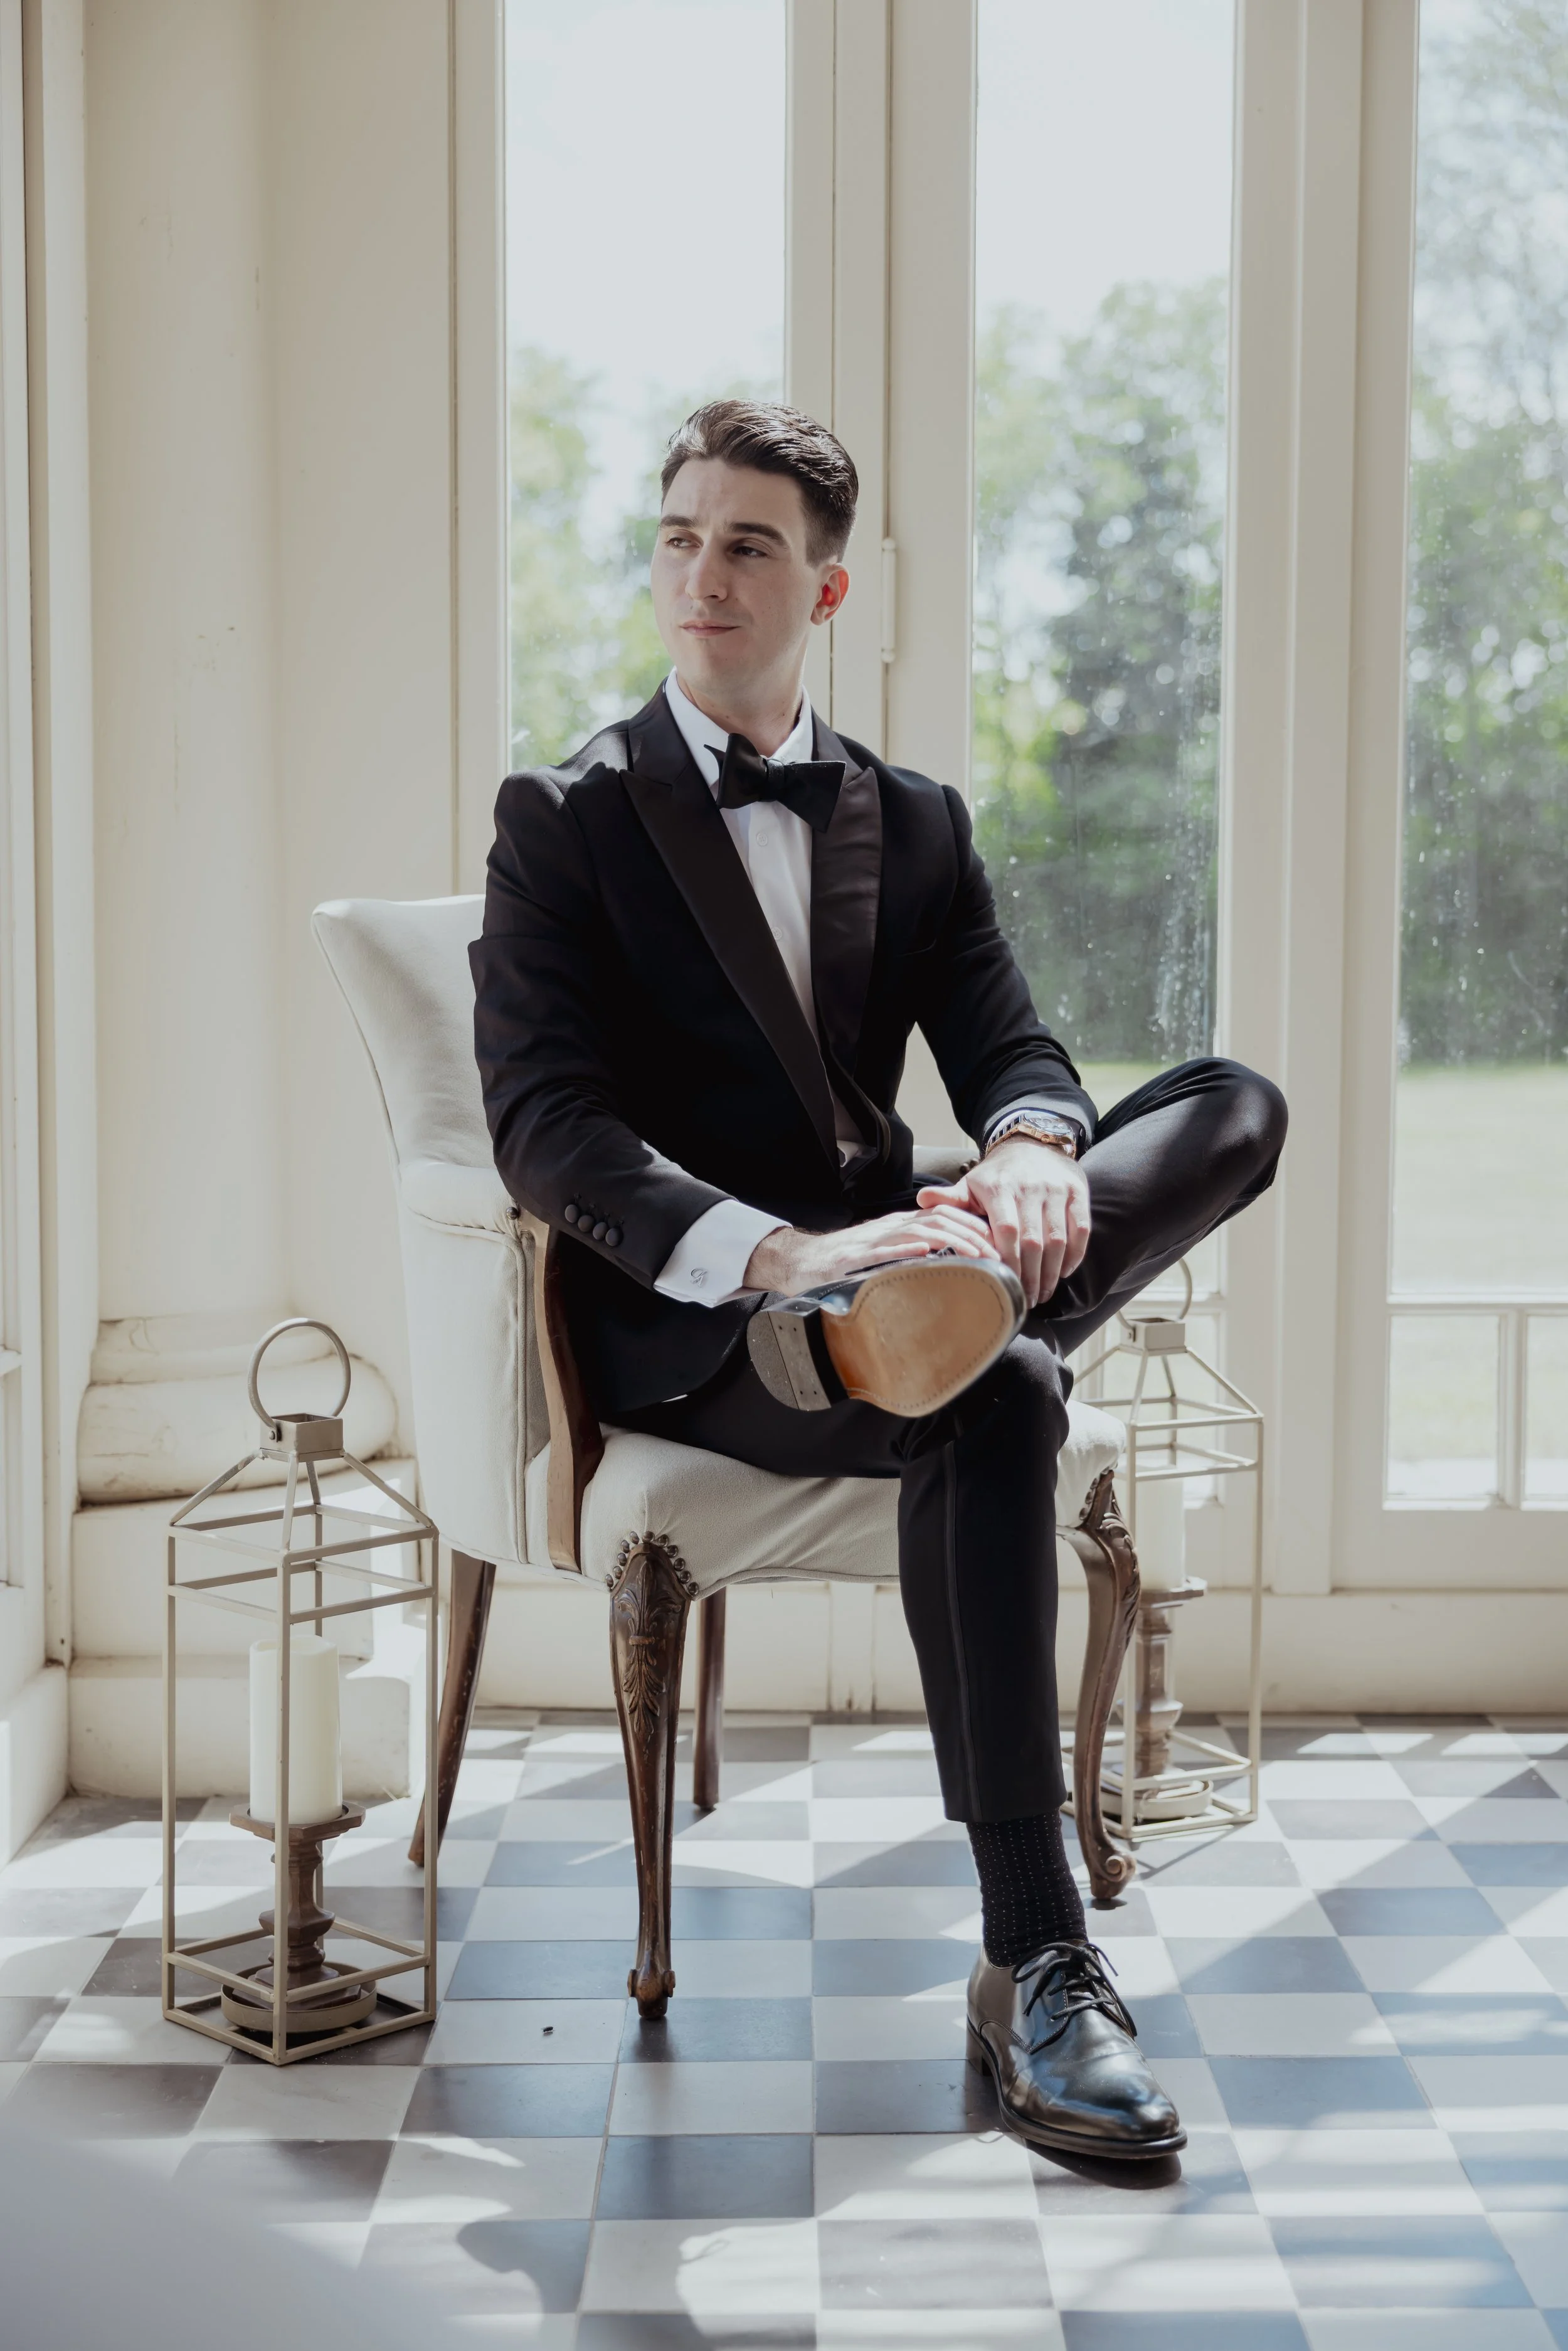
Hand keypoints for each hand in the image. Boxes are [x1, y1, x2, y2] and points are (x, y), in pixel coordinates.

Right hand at [743, 1199, 997, 1296]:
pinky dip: (907, 1250)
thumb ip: (913, 1261)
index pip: (945, 1216)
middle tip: (998, 1254)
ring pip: (920, 1230)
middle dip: (973, 1233)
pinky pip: (884, 1250)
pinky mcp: (853, 1257)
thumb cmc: (844, 1265)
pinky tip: (928, 1253)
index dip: (975, 1226)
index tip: (999, 1243)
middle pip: (940, 1219)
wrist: (798, 1264)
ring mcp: (872, 1241)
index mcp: (900, 1228)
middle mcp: (891, 1228)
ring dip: (952, 1240)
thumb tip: (951, 1275)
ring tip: (977, 1254)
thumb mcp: (885, 1258)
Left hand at [917, 1134, 1089, 1309]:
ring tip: (1043, 1293)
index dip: (1007, 1262)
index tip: (1003, 1285)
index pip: (1006, 1231)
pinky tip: (1063, 1273)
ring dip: (1051, 1272)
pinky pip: (1081, 1229)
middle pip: (1033, 1241)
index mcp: (1000, 1188)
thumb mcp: (971, 1184)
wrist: (1033, 1145)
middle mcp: (1030, 1187)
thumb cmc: (997, 1175)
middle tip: (1026, 1300)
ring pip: (1058, 1239)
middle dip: (1030, 1276)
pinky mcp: (1077, 1192)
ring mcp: (1056, 1190)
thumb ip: (950, 1198)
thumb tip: (921, 1200)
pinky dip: (1074, 1255)